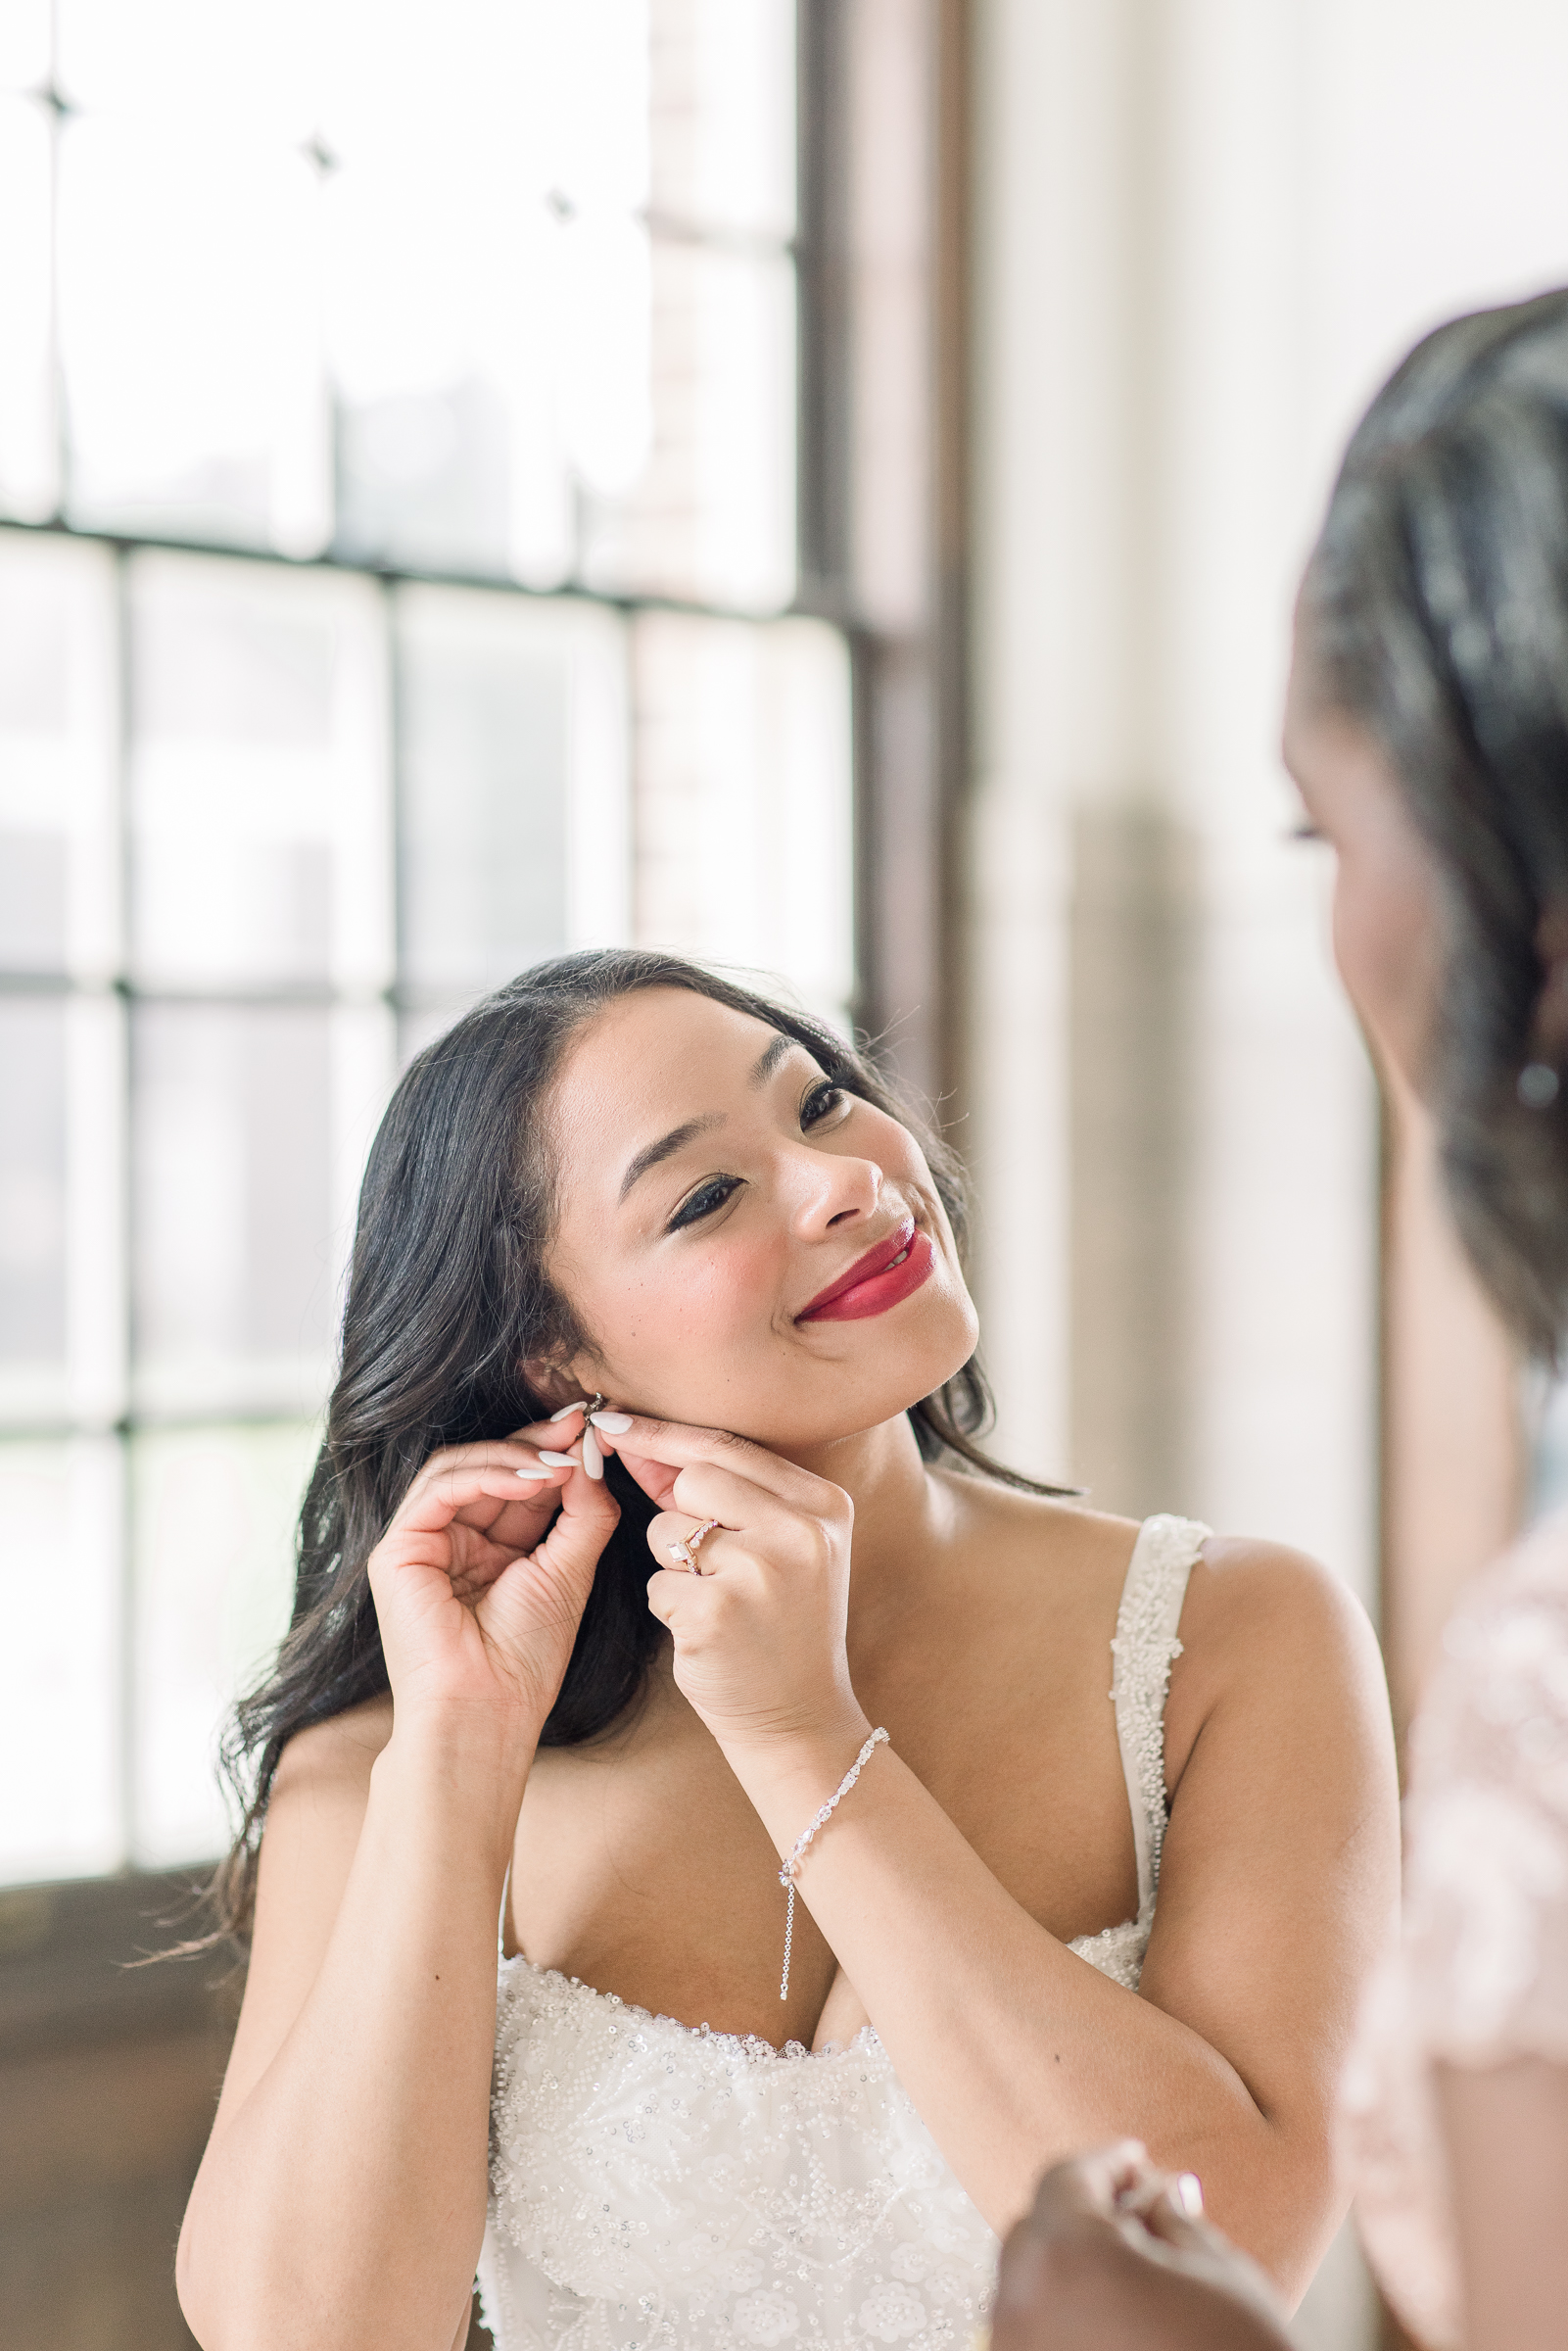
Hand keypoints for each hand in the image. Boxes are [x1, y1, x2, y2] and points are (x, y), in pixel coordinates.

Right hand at [367, 1407, 619, 1753]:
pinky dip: (488, 1473)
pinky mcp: (397, 1550)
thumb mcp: (570, 1570)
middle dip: (538, 1439)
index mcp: (492, 1549)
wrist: (486, 1711)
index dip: (555, 1451)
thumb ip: (583, 1510)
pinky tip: (532, 1478)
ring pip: (461, 1466)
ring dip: (516, 1454)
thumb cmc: (526, 1658)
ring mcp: (422, 1543)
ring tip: (561, 1459)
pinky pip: (441, 1488)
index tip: (596, 1427)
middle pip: (491, 1465)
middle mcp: (454, 1540)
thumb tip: (590, 1453)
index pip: (520, 1481)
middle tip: (580, 1421)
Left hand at [587, 1414, 863, 1755]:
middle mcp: (800, 1530)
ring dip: (673, 1566)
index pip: (727, 1446)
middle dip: (678, 1514)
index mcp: (822, 1504)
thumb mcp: (777, 1547)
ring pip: (666, 1532)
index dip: (663, 1434)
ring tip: (718, 1601)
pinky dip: (669, 1607)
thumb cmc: (780, 1623)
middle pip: (693, 1480)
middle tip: (706, 1561)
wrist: (799, 1718)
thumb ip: (715, 1492)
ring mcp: (761, 1572)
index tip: (611, 1421)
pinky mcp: (718, 1613)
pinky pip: (657, 1583)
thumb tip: (633, 1437)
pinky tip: (708, 1633)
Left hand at [991, 2145, 1291, 2350]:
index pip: (1066, 2182)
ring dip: (1073, 2263)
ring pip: (1031, 2284)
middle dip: (1086, 2211)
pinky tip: (1118, 2308)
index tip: (1136, 2157)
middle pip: (1038, 2230)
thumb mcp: (1215, 2270)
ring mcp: (1021, 2350)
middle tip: (1139, 2204)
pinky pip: (1036, 2329)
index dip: (1107, 2162)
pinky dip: (1067, 2309)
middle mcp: (1024, 2306)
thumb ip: (1170, 2217)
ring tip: (1135, 2261)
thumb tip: (1155, 2190)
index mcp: (1068, 2258)